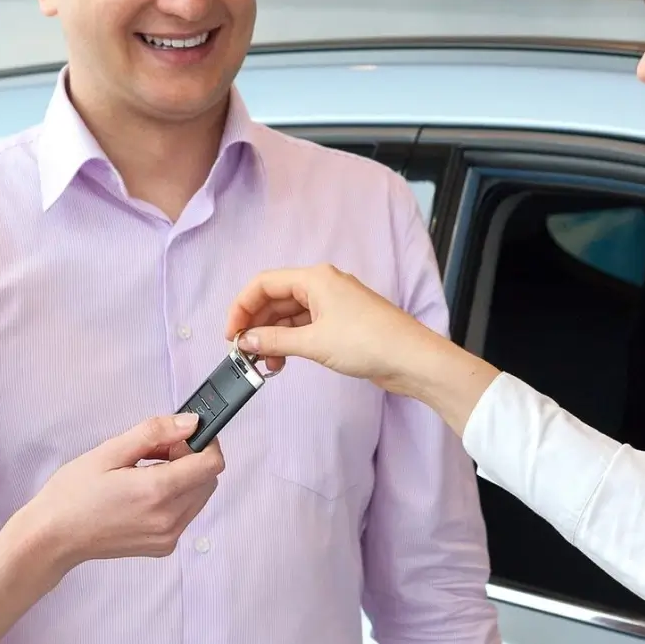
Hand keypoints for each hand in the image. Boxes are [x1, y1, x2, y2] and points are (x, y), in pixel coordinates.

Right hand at [12, 413, 225, 569]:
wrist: (52, 538)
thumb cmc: (72, 494)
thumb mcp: (109, 451)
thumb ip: (155, 433)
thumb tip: (190, 422)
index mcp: (157, 491)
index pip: (212, 463)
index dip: (205, 442)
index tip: (186, 433)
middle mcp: (168, 518)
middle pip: (208, 478)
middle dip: (191, 458)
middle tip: (156, 451)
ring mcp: (167, 536)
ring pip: (199, 496)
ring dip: (184, 478)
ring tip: (146, 471)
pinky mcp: (163, 546)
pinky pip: (186, 514)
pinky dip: (175, 497)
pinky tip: (145, 492)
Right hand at [226, 263, 503, 433]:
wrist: (412, 359)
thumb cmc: (369, 342)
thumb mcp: (314, 343)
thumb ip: (276, 340)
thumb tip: (247, 341)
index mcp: (315, 278)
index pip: (264, 284)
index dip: (242, 307)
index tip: (232, 334)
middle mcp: (323, 285)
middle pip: (276, 299)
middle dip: (257, 325)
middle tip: (245, 353)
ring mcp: (334, 303)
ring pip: (290, 315)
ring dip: (275, 337)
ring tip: (267, 365)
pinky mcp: (342, 322)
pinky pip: (306, 326)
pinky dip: (292, 341)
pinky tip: (285, 362)